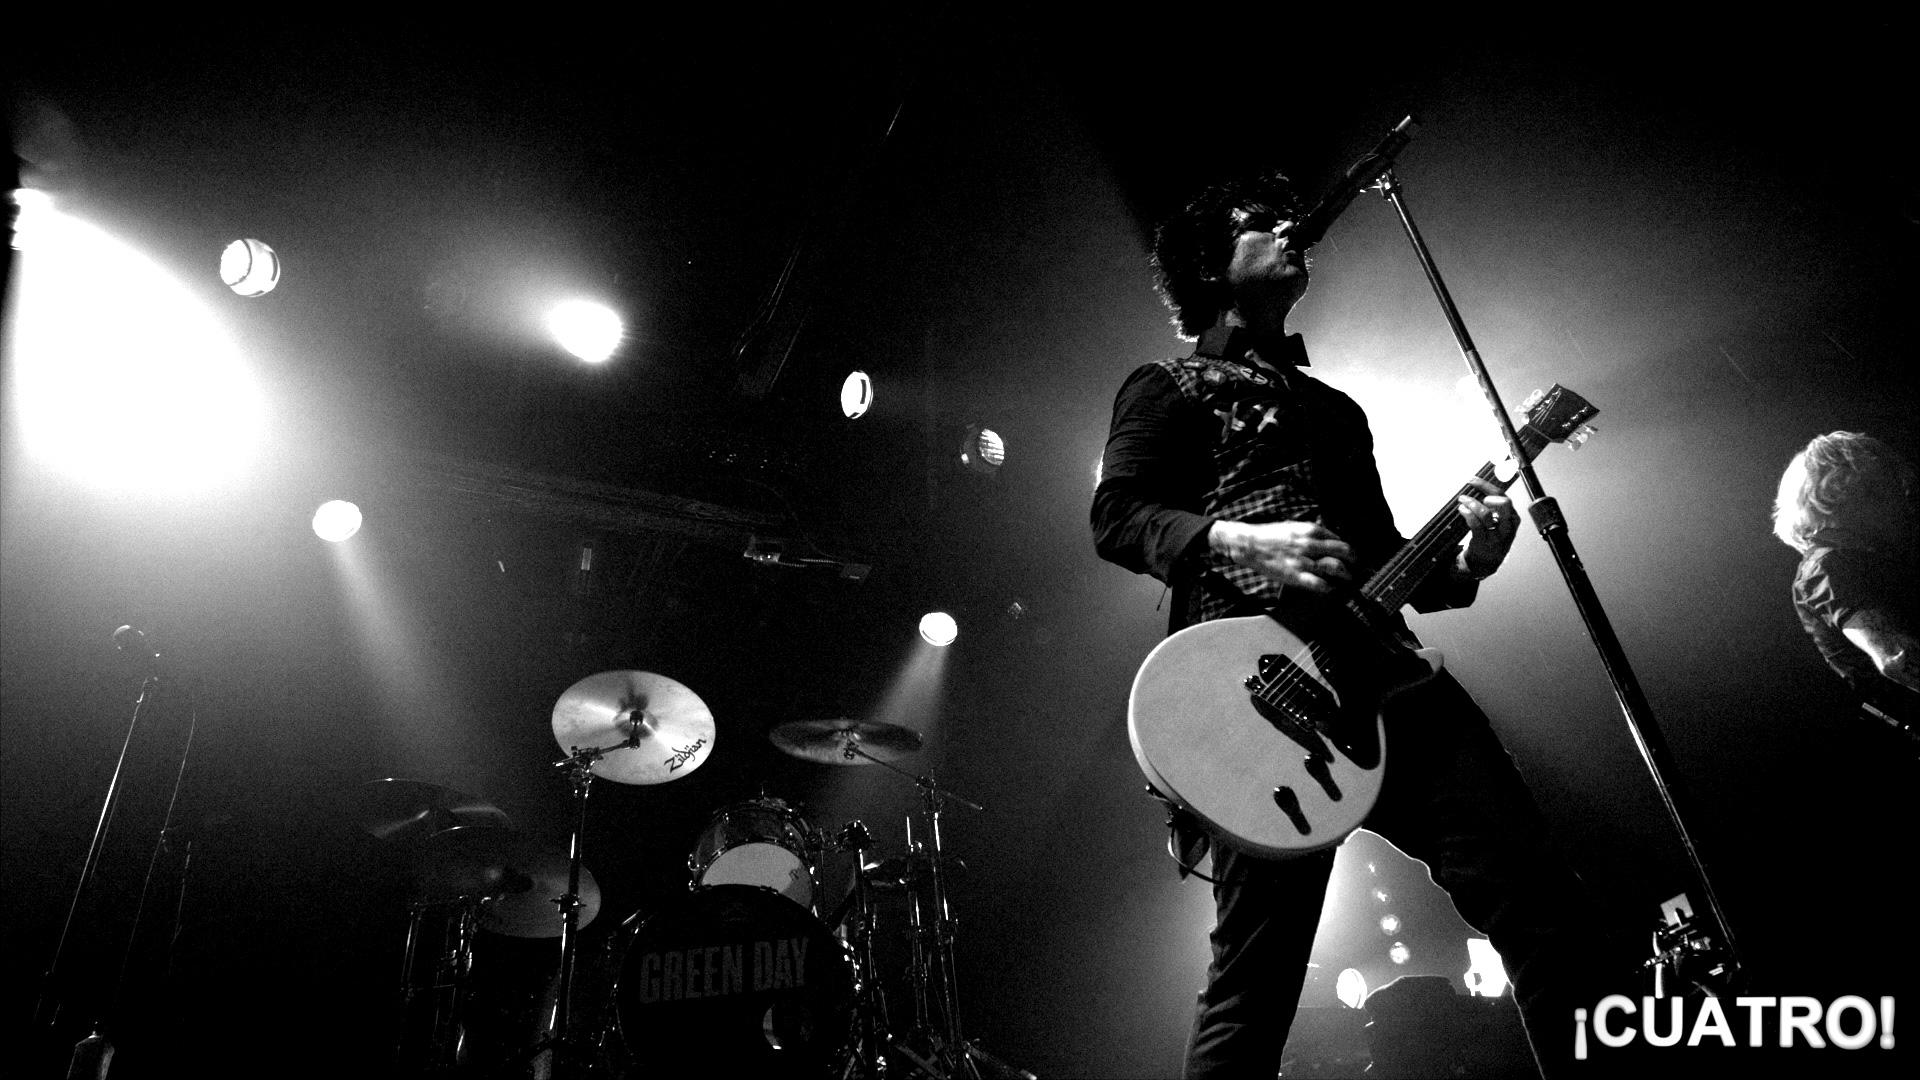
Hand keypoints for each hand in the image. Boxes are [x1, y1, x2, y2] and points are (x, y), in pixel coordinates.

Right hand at [1209, 520, 1354, 593]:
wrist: (1249, 544)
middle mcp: (1311, 544)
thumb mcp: (1294, 527)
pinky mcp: (1296, 576)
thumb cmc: (1270, 536)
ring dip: (1347, 575)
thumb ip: (1311, 533)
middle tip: (1358, 567)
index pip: (1340, 539)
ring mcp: (1304, 560)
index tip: (1351, 556)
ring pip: (1337, 568)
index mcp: (1311, 530)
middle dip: (1355, 561)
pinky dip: (1330, 588)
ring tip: (1349, 580)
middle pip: (1345, 552)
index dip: (1348, 550)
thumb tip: (1328, 541)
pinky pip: (1320, 584)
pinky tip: (1331, 590)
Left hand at [1456, 479, 1517, 579]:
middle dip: (1488, 493)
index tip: (1473, 480)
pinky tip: (1462, 510)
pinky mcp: (1483, 541)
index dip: (1487, 486)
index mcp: (1512, 517)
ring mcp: (1496, 534)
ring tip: (1462, 500)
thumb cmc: (1492, 536)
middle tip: (1473, 490)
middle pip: (1504, 503)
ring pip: (1485, 513)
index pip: (1503, 496)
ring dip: (1471, 503)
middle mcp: (1508, 525)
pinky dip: (1467, 513)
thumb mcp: (1500, 521)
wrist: (1488, 561)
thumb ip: (1494, 506)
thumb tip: (1477, 485)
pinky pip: (1475, 523)